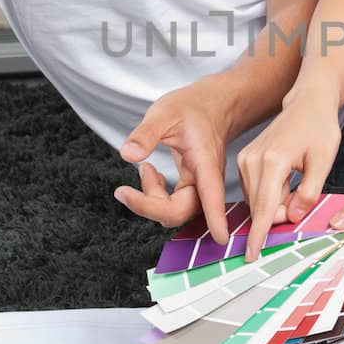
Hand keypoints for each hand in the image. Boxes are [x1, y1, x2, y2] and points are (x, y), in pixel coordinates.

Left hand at [115, 79, 232, 243]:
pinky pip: (173, 204)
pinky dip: (156, 195)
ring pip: (176, 210)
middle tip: (123, 192)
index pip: (212, 194)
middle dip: (150, 206)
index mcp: (205, 161)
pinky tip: (151, 173)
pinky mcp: (192, 187)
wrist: (210, 105)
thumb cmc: (192, 107)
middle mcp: (206, 178)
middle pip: (183, 210)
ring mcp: (200, 185)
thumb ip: (145, 134)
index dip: (217, 218)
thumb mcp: (164, 113)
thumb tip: (128, 154)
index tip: (220, 238)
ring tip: (144, 169)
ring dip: (152, 199)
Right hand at [237, 95, 340, 262]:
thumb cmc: (319, 129)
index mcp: (272, 161)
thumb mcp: (323, 162)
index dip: (259, 235)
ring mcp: (245, 159)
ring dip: (275, 204)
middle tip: (302, 199)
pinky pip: (255, 190)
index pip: (264, 208)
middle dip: (279, 214)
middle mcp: (252, 160)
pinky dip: (270, 194)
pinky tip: (286, 181)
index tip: (251, 256)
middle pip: (260, 207)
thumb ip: (309, 194)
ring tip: (296, 183)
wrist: (307, 103)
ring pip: (257, 201)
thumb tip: (292, 217)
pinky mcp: (244, 159)